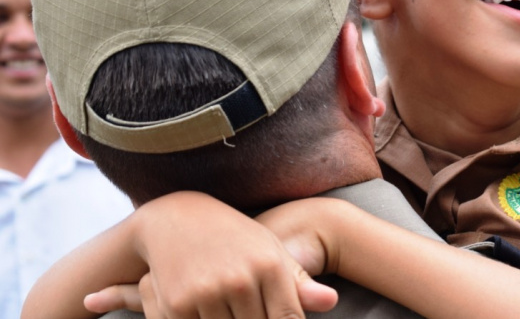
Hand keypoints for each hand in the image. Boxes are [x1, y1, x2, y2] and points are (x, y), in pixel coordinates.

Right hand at [127, 192, 337, 317]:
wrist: (178, 219)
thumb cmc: (236, 238)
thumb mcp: (270, 252)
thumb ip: (299, 283)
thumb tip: (332, 302)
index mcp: (269, 266)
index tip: (277, 318)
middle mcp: (240, 280)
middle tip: (250, 308)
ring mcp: (208, 293)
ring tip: (231, 306)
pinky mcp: (178, 304)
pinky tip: (208, 310)